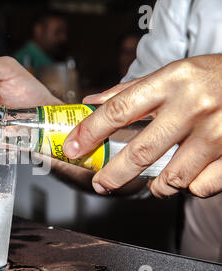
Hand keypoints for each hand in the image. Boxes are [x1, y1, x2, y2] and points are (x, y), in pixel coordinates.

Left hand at [63, 54, 221, 197]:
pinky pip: (200, 187)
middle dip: (112, 175)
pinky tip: (189, 174)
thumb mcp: (172, 74)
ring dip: (155, 186)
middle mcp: (194, 106)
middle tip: (101, 183)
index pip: (119, 110)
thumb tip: (91, 102)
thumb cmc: (212, 78)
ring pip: (171, 178)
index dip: (90, 132)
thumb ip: (130, 91)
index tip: (73, 147)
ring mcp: (217, 133)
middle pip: (140, 152)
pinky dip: (189, 186)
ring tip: (153, 180)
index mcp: (172, 81)